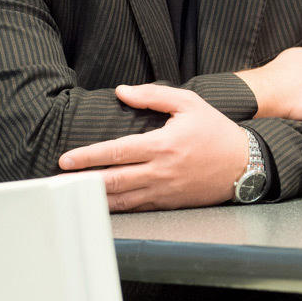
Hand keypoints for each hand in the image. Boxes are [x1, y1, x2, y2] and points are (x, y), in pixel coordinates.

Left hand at [58, 84, 245, 211]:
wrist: (244, 164)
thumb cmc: (215, 131)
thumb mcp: (189, 103)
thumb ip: (153, 96)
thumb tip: (122, 91)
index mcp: (163, 145)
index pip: (117, 152)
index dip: (89, 156)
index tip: (66, 159)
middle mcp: (160, 172)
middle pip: (113, 180)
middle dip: (82, 182)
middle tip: (57, 183)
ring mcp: (164, 192)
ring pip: (121, 200)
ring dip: (94, 199)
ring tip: (71, 197)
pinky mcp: (169, 204)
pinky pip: (137, 209)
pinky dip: (116, 209)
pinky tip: (100, 206)